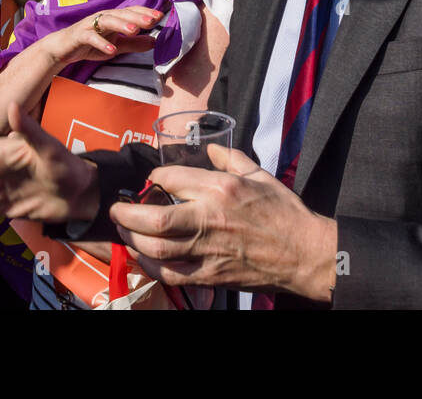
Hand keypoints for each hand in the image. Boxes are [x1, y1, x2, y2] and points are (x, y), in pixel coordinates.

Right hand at [34, 6, 162, 67]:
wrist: (61, 48)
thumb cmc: (90, 44)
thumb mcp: (116, 46)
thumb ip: (134, 44)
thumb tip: (155, 42)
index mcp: (113, 18)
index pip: (131, 12)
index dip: (145, 12)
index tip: (160, 16)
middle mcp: (102, 18)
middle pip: (122, 13)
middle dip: (137, 16)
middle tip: (152, 20)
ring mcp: (89, 25)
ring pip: (107, 20)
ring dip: (121, 24)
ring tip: (134, 30)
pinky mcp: (78, 35)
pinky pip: (90, 37)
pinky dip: (101, 42)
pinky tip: (111, 50)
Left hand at [110, 144, 337, 299]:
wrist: (305, 253)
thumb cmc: (285, 213)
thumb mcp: (260, 175)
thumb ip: (231, 158)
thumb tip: (211, 147)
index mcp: (222, 189)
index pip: (172, 179)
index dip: (154, 179)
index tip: (151, 181)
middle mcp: (211, 218)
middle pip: (157, 218)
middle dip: (128, 213)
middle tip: (116, 209)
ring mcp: (210, 250)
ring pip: (159, 248)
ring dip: (134, 239)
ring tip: (124, 230)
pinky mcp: (212, 275)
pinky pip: (172, 274)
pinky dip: (151, 266)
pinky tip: (143, 256)